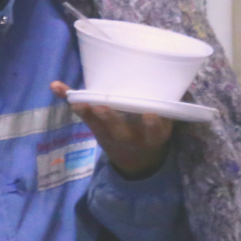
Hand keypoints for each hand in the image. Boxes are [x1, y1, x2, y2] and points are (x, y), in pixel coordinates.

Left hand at [53, 80, 174, 177]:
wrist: (137, 162)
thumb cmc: (154, 132)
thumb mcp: (167, 126)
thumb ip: (169, 107)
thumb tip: (184, 78)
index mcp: (153, 136)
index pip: (154, 131)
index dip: (151, 124)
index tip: (150, 114)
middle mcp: (130, 137)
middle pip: (120, 131)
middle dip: (111, 120)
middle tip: (103, 108)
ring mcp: (109, 134)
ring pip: (97, 125)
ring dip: (86, 112)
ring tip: (76, 101)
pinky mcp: (95, 128)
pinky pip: (82, 114)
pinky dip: (69, 98)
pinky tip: (56, 86)